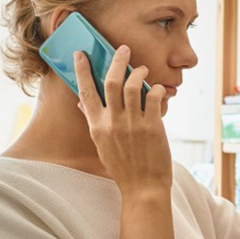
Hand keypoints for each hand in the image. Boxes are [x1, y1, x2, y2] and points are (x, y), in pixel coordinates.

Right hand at [74, 46, 172, 195]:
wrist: (143, 189)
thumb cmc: (123, 168)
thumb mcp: (102, 145)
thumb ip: (93, 122)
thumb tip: (81, 103)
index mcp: (97, 127)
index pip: (85, 92)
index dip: (82, 70)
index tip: (81, 54)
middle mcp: (112, 123)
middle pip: (111, 82)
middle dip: (117, 61)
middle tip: (123, 49)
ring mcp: (132, 125)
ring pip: (132, 86)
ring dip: (138, 72)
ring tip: (143, 68)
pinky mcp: (152, 127)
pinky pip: (154, 98)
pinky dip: (157, 89)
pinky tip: (159, 89)